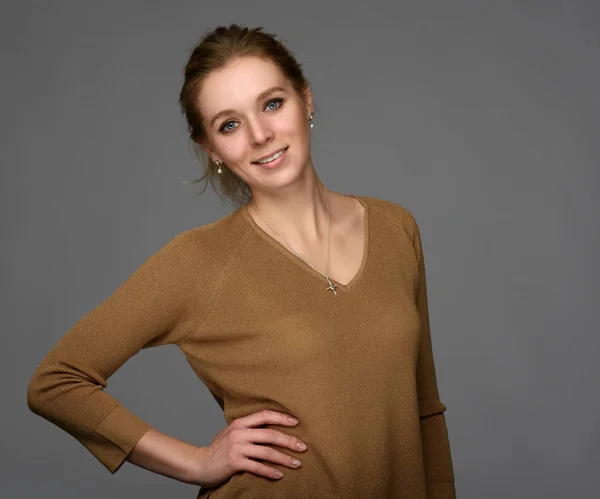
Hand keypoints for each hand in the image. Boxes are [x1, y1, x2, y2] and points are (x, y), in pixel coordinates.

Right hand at [190, 410, 307, 487]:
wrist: (199, 463)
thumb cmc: (218, 449)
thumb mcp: (232, 432)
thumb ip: (248, 428)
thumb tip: (270, 427)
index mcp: (240, 423)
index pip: (265, 415)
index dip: (282, 418)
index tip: (297, 422)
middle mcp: (239, 432)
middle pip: (270, 434)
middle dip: (289, 440)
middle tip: (303, 447)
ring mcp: (237, 447)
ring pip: (267, 452)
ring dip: (284, 458)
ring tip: (297, 464)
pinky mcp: (234, 462)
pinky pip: (257, 467)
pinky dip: (270, 471)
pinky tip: (279, 475)